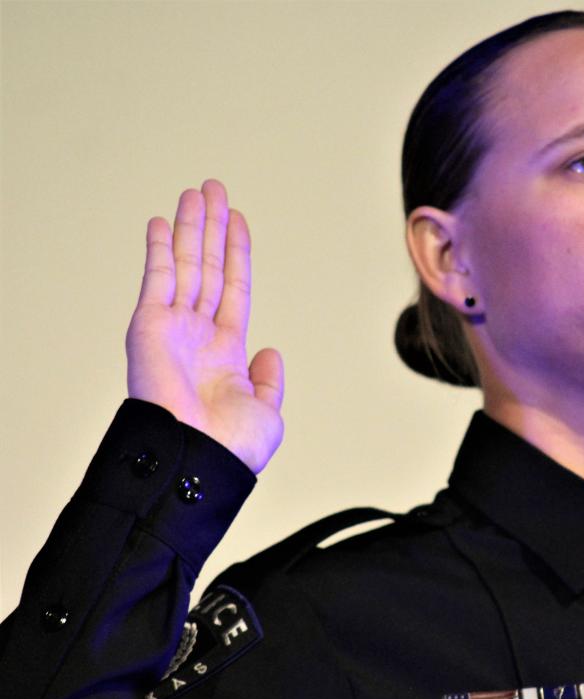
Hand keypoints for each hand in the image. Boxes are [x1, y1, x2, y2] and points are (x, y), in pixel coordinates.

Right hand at [126, 180, 283, 472]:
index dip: (236, 254)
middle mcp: (196, 335)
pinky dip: (159, 250)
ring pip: (185, 265)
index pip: (233, 289)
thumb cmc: (232, 449)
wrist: (199, 460)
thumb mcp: (267, 413)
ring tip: (197, 191)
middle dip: (212, 228)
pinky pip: (157, 279)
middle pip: (207, 267)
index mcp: (225, 353)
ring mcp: (172, 328)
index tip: (238, 221)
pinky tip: (162, 222)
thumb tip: (270, 353)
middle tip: (215, 189)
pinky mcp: (148, 326)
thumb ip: (270, 381)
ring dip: (190, 227)